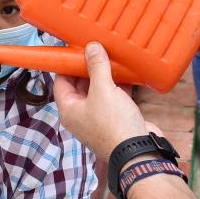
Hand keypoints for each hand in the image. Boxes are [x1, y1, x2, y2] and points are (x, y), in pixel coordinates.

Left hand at [53, 43, 147, 159]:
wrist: (138, 151)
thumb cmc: (114, 125)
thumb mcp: (103, 90)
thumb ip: (97, 67)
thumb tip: (91, 47)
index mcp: (69, 110)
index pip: (61, 82)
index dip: (67, 65)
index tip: (77, 49)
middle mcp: (82, 115)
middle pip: (81, 85)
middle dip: (89, 67)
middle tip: (97, 49)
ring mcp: (100, 118)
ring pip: (99, 91)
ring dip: (106, 75)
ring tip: (112, 57)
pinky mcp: (117, 119)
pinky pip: (115, 98)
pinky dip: (120, 85)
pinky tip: (127, 72)